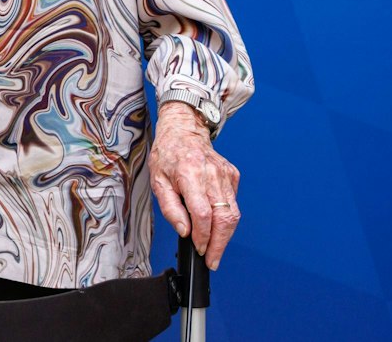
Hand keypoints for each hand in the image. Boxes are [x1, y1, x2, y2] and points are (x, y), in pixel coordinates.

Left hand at [148, 102, 241, 268]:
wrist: (184, 131)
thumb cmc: (168, 155)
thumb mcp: (158, 181)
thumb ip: (171, 209)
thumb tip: (184, 231)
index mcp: (190, 173)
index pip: (202, 213)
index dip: (203, 236)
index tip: (199, 249)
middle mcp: (211, 174)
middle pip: (224, 217)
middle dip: (219, 245)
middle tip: (212, 261)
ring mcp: (225, 175)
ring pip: (233, 213)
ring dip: (225, 237)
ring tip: (215, 250)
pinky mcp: (233, 176)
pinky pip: (233, 203)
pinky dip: (226, 218)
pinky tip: (214, 222)